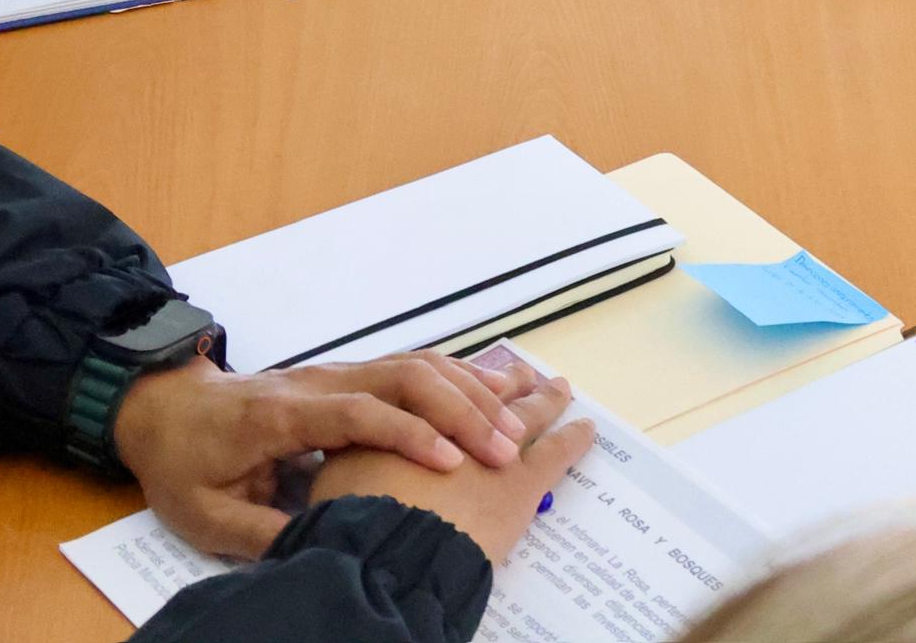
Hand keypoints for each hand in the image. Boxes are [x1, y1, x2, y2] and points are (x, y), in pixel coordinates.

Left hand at [116, 352, 573, 564]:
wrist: (164, 408)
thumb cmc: (183, 462)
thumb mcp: (204, 514)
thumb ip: (262, 533)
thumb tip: (321, 553)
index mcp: (280, 415)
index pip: (355, 412)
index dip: (405, 433)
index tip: (448, 460)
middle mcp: (317, 383)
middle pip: (401, 377)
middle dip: (458, 409)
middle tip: (504, 449)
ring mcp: (335, 373)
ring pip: (415, 365)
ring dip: (468, 391)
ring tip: (514, 426)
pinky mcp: (348, 377)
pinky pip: (411, 366)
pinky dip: (458, 377)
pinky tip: (495, 393)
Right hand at [303, 363, 594, 570]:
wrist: (384, 540)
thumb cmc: (349, 515)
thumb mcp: (328, 480)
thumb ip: (343, 459)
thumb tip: (334, 454)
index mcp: (400, 417)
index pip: (428, 387)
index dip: (452, 384)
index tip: (468, 379)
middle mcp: (448, 421)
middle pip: (480, 392)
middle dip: (499, 383)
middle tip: (522, 374)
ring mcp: (487, 445)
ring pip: (522, 411)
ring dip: (540, 397)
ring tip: (559, 388)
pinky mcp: (518, 481)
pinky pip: (557, 453)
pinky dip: (573, 439)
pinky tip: (587, 430)